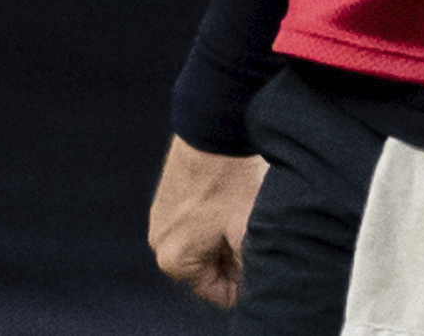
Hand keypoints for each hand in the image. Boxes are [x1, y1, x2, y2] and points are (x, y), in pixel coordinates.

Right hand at [149, 135, 264, 307]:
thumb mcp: (249, 233)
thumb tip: (256, 284)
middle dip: (236, 259)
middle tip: (256, 236)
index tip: (263, 263)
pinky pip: (197, 223)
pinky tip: (234, 200)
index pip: (219, 294)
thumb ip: (250, 269)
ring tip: (245, 216)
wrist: (214, 128)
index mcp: (173, 259)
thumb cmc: (231, 181)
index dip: (247, 283)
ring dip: (227, 238)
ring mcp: (162, 216)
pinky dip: (217, 219)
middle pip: (211, 269)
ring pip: (207, 245)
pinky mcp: (168, 196)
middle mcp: (160, 241)